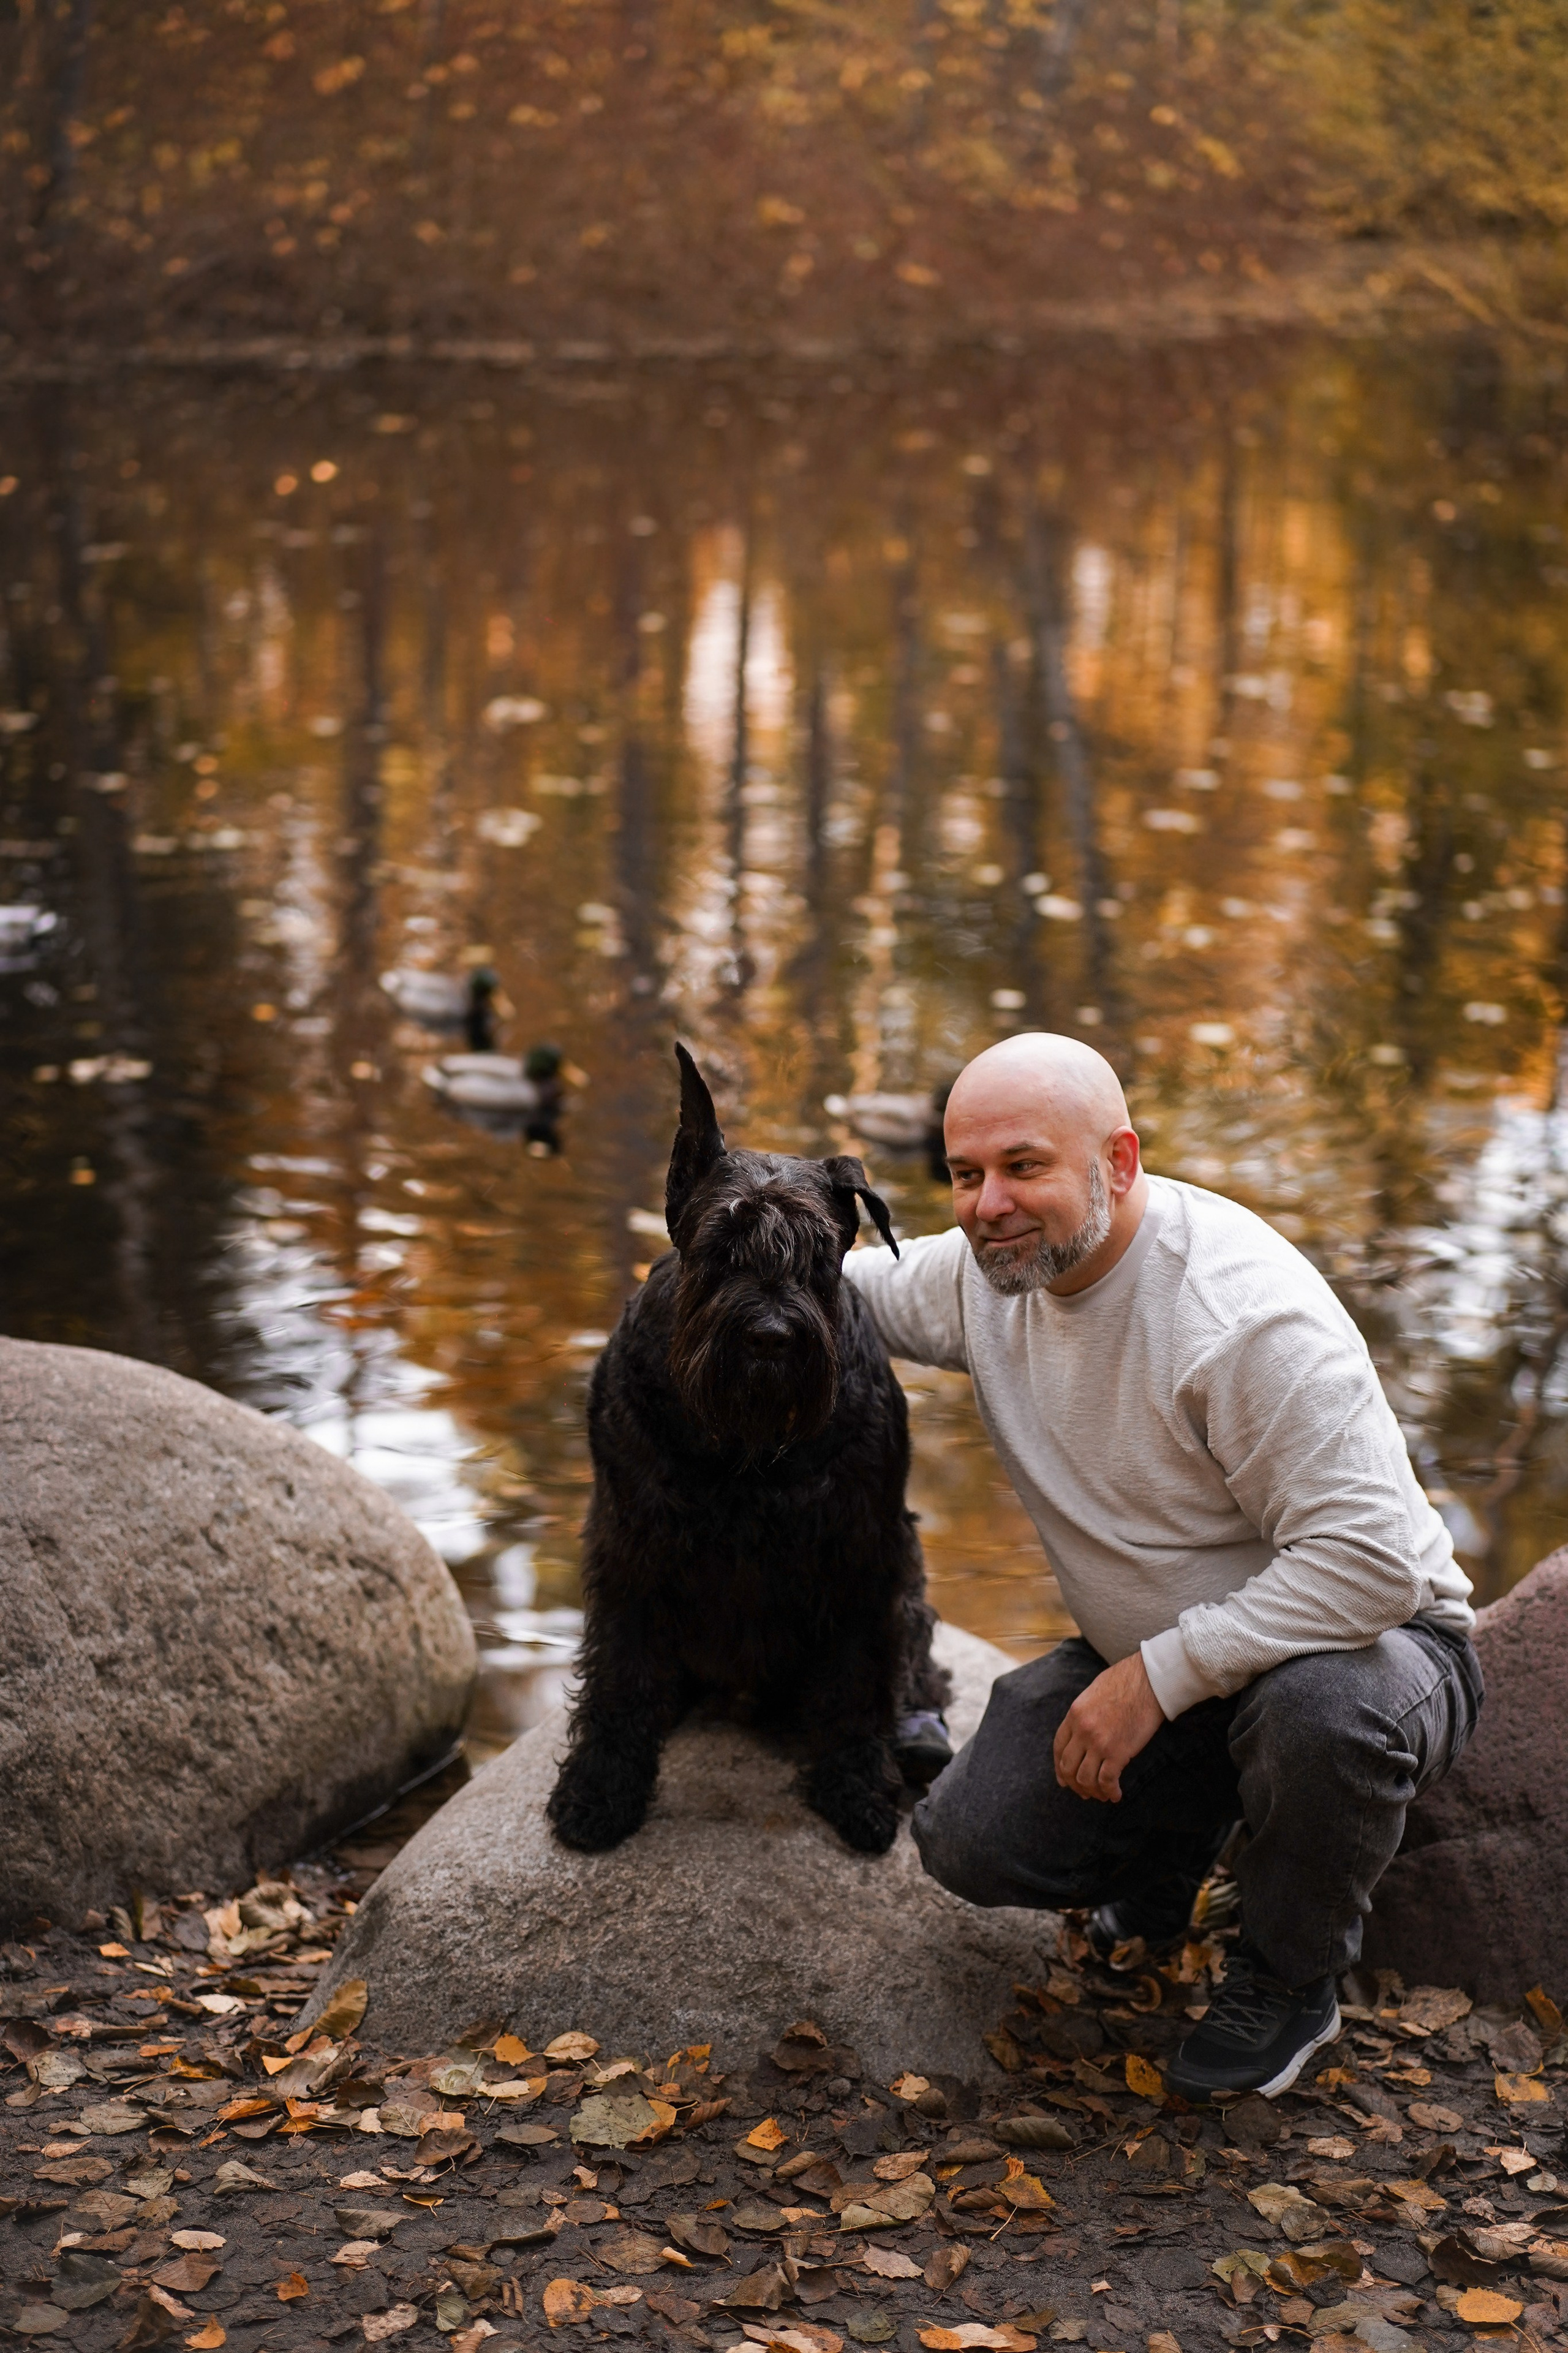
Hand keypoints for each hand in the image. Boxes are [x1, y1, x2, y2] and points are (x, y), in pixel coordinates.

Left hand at [1052, 1651, 1165, 1802]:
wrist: (1148, 1681)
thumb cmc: (1126, 1682)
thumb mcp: (1093, 1694)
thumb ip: (1085, 1714)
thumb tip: (1084, 1731)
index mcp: (1074, 1715)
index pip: (1059, 1747)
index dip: (1059, 1767)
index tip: (1063, 1780)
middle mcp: (1082, 1731)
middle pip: (1068, 1767)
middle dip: (1074, 1784)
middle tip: (1083, 1792)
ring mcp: (1098, 1743)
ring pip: (1085, 1778)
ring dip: (1092, 1791)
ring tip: (1102, 1795)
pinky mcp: (1118, 1752)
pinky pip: (1107, 1781)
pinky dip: (1110, 1792)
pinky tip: (1116, 1795)